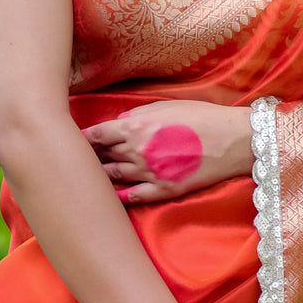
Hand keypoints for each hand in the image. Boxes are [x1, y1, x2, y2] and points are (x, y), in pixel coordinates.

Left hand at [83, 100, 252, 203]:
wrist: (231, 140)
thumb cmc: (201, 116)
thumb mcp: (166, 105)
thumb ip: (138, 116)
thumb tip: (120, 123)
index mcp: (133, 127)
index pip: (96, 135)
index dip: (82, 138)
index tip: (71, 139)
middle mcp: (136, 152)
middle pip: (102, 156)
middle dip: (88, 157)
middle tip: (73, 160)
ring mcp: (149, 174)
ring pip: (114, 177)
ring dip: (100, 177)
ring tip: (88, 178)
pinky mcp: (163, 190)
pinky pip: (135, 196)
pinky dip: (121, 196)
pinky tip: (112, 197)